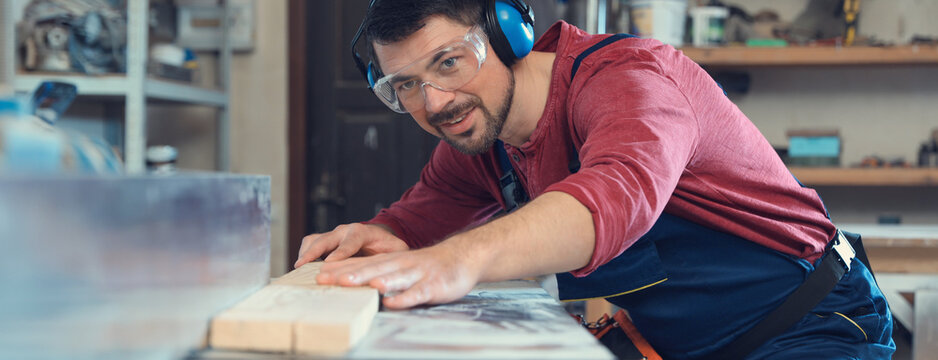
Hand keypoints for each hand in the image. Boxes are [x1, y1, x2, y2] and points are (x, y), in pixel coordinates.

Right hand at [294, 223, 408, 268]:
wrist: (379, 236)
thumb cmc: (388, 245)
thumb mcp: (397, 249)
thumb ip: (397, 256)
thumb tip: (398, 269)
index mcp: (362, 232)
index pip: (349, 242)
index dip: (340, 252)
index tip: (331, 262)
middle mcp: (344, 231)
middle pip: (325, 240)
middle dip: (313, 253)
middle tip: (302, 267)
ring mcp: (333, 235)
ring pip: (314, 240)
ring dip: (305, 253)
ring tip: (298, 270)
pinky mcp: (325, 240)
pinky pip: (310, 243)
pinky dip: (304, 254)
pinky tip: (301, 270)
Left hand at [316, 244, 480, 308]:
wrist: (462, 256)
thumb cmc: (427, 265)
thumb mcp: (400, 264)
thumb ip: (379, 270)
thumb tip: (349, 278)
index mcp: (391, 261)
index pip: (361, 263)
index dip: (340, 268)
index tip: (318, 276)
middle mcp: (401, 264)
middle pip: (372, 269)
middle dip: (350, 274)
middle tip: (327, 279)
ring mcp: (417, 274)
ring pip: (393, 277)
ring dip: (375, 281)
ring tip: (355, 285)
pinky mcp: (433, 286)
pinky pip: (417, 293)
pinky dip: (404, 298)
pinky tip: (392, 303)